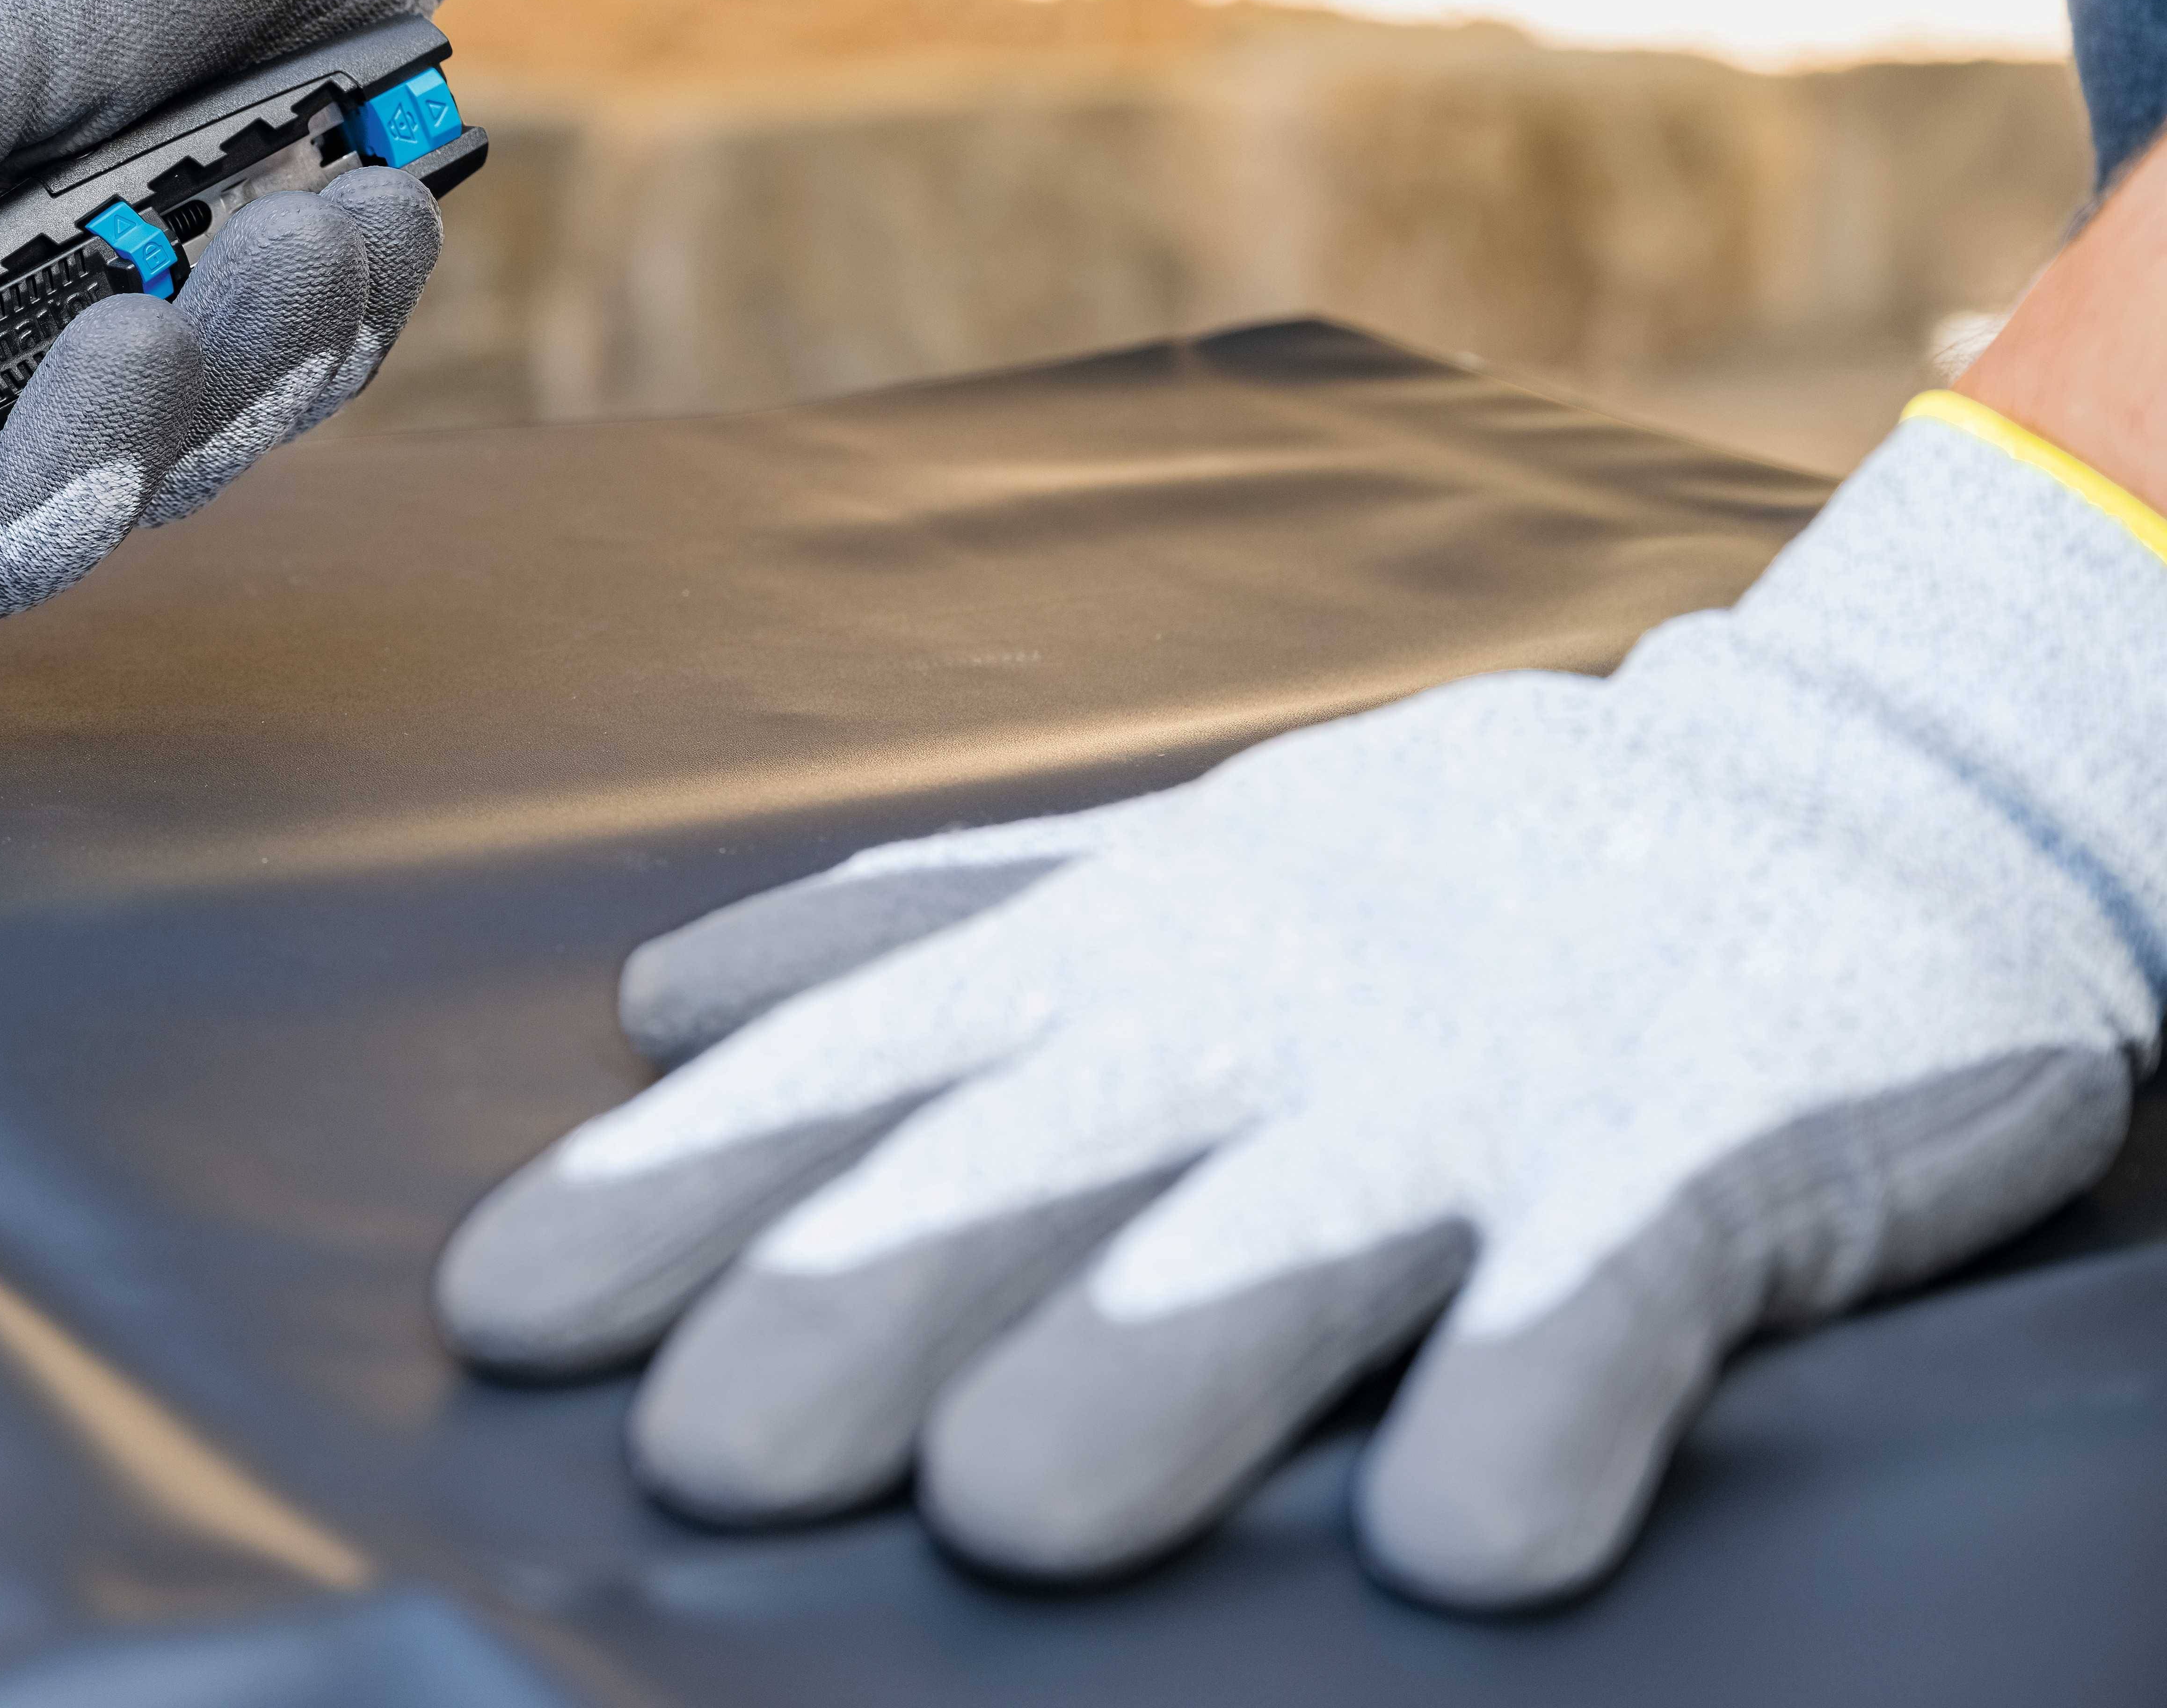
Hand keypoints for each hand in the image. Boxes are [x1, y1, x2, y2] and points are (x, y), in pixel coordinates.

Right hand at [0, 0, 603, 665]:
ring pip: (176, 471)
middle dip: (84, 456)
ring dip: (247, 352)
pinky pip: (304, 393)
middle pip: (5, 533)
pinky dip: (343, 307)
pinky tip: (368, 200)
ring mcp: (122, 360)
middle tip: (143, 329)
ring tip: (300, 218)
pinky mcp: (255, 339)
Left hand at [435, 396, 2166, 1608]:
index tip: (503, 1312)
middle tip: (705, 1450)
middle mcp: (1256, 1017)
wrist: (1820, 780)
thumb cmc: (1416, 874)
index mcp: (1117, 958)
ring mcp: (1476, 1088)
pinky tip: (1454, 1543)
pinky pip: (1608, 1301)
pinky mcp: (1700, 1156)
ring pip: (1283, 1240)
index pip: (849, 1078)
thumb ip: (904, 937)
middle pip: (1024, 1170)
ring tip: (1007, 1511)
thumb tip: (659, 995)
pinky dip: (1532, 1409)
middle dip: (856, 1298)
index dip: (674, 1198)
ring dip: (1147, 1367)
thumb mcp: (1140, 872)